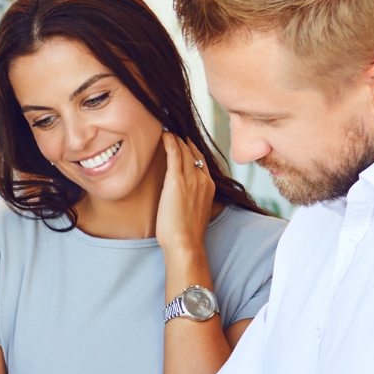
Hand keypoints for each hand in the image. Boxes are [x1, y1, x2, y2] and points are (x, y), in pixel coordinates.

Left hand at [154, 131, 218, 264]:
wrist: (185, 243)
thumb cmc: (186, 234)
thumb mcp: (195, 212)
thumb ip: (193, 199)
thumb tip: (183, 197)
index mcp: (209, 186)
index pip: (201, 161)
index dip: (191, 150)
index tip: (183, 142)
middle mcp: (203, 179)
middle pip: (194, 152)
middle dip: (184, 140)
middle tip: (173, 129)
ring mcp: (191, 178)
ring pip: (184, 150)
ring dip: (175, 138)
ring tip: (166, 129)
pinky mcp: (177, 180)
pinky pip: (174, 153)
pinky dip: (169, 141)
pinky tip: (163, 134)